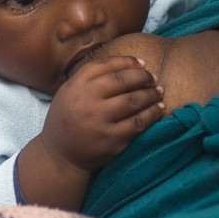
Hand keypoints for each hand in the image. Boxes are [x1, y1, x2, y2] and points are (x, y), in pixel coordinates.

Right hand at [42, 55, 164, 173]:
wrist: (60, 155)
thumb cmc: (68, 118)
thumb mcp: (69, 92)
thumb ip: (91, 77)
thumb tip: (131, 63)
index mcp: (75, 86)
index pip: (106, 66)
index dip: (128, 62)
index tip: (142, 64)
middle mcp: (86, 101)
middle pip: (122, 80)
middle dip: (143, 77)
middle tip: (153, 79)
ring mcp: (99, 121)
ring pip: (134, 100)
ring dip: (151, 94)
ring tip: (158, 92)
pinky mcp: (112, 140)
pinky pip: (139, 123)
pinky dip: (152, 114)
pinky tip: (158, 109)